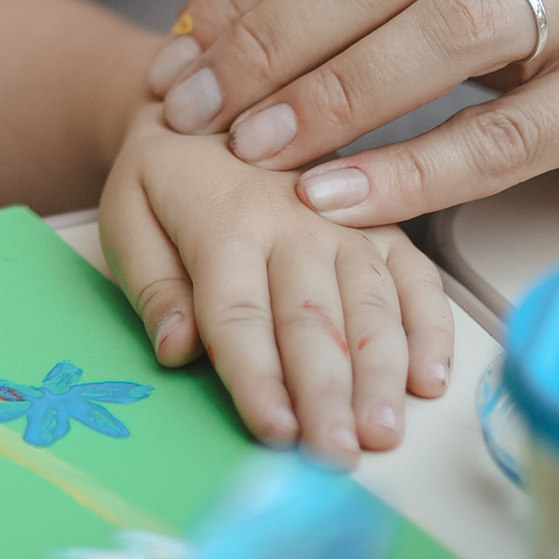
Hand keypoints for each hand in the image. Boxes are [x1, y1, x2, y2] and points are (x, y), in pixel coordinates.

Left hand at [98, 108, 452, 455]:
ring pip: (371, 306)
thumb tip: (178, 350)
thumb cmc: (165, 177)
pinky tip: (432, 379)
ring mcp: (348, 223)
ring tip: (385, 431)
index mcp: (223, 221)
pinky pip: (418, 278)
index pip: (240, 315)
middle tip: (339, 455)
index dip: (258, 377)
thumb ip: (152, 286)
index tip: (274, 433)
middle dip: (327, 394)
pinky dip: (431, 328)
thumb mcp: (126, 213)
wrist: (212, 103)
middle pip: (313, 320)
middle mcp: (295, 221)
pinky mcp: (384, 227)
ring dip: (381, 373)